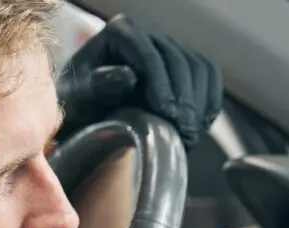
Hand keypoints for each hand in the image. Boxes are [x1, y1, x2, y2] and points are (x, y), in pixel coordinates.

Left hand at [57, 14, 223, 148]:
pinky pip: (208, 74)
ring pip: (198, 66)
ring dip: (198, 102)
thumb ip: (97, 87)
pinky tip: (202, 123)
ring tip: (190, 133)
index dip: (162, 84)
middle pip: (178, 59)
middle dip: (184, 98)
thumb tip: (129, 76)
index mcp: (119, 32)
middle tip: (184, 131)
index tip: (167, 114)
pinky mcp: (183, 62)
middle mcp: (147, 33)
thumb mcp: (78, 99)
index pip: (149, 53)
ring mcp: (168, 46)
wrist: (88, 112)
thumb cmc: (79, 106)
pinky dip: (210, 99)